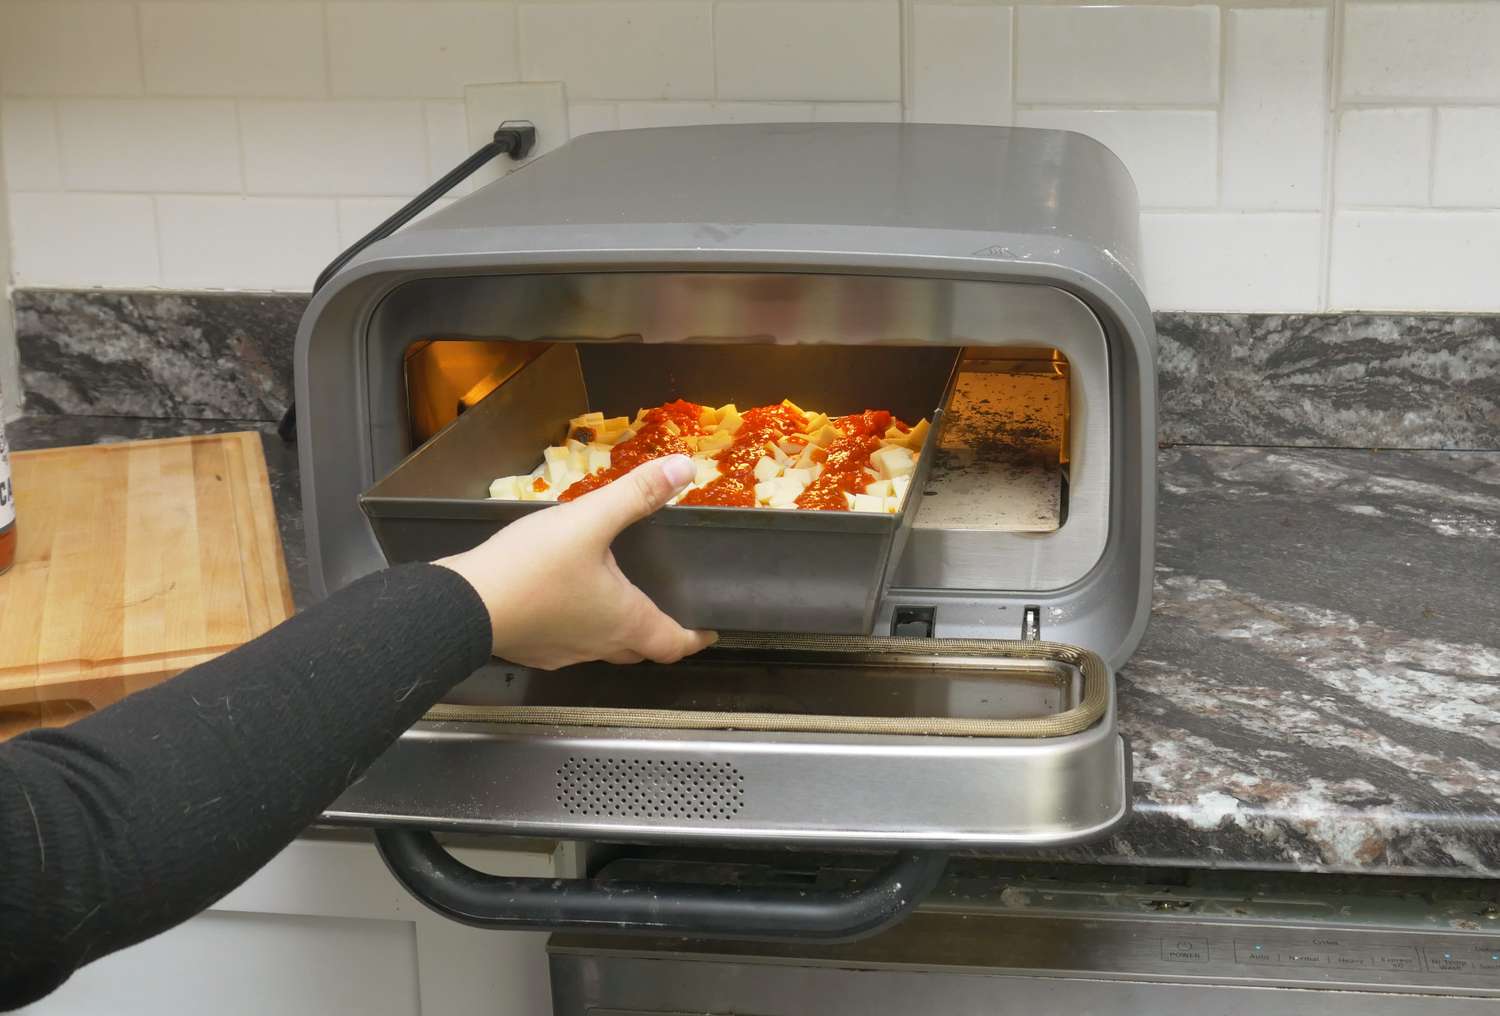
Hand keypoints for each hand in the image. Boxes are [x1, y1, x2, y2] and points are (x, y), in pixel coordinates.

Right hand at [436, 454, 716, 668]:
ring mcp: (562, 652)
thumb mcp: (589, 520)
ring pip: (602, 647)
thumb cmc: (532, 567)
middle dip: (658, 633)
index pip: (673, 644)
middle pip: (640, 649)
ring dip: (617, 629)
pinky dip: (578, 627)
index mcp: (624, 621)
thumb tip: (685, 469)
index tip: (708, 630)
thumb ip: (636, 494)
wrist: (462, 605)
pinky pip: (567, 643)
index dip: (694, 638)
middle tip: (667, 611)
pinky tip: (565, 599)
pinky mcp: (531, 649)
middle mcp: (598, 645)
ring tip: (618, 598)